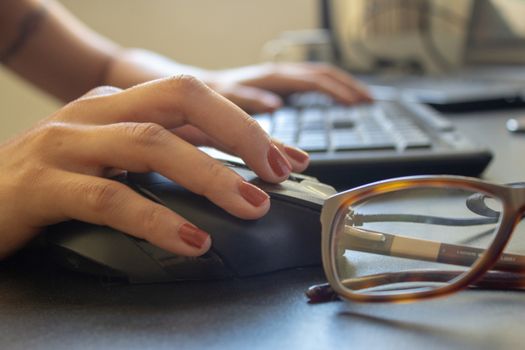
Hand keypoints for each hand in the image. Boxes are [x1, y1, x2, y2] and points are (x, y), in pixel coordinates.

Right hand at [0, 76, 309, 259]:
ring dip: (209, 175)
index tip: (288, 158)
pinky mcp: (44, 185)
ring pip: (150, 144)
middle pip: (179, 98)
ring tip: (249, 206)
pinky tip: (190, 241)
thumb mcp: (116, 156)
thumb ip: (168, 152)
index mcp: (118, 104)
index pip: (195, 99)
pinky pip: (110, 198)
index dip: (247, 125)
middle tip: (276, 172)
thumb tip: (232, 164)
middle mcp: (96, 112)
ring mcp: (67, 143)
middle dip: (237, 133)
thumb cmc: (55, 178)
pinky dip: (157, 220)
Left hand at [204, 62, 372, 113]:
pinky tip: (338, 99)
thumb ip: (250, 100)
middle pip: (325, 74)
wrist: (205, 87)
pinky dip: (331, 88)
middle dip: (349, 86)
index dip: (337, 92)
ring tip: (363, 99)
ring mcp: (284, 77)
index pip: (315, 81)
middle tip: (370, 101)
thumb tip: (275, 106)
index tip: (356, 104)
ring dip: (344, 85)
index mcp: (274, 77)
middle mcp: (282, 73)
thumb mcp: (229, 99)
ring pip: (321, 75)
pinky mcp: (283, 84)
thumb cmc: (217, 94)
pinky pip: (313, 82)